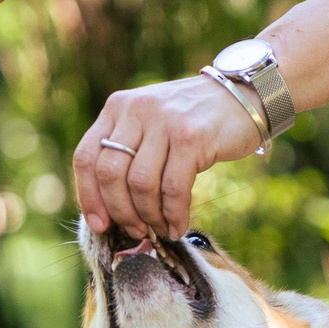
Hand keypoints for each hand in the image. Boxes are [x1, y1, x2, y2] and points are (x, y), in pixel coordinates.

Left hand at [74, 74, 265, 237]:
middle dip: (121, 212)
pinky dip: (173, 214)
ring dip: (149, 216)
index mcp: (117, 107)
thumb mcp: (152, 124)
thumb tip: (110, 208)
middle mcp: (136, 110)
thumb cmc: (194, 122)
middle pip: (110, 174)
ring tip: (160, 228)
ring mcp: (164, 121)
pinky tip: (178, 225)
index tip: (100, 225)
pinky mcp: (191, 136)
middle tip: (136, 230)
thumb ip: (129, 151)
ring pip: (141, 184)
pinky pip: (173, 188)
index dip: (88, 197)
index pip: (86, 157)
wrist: (243, 97)